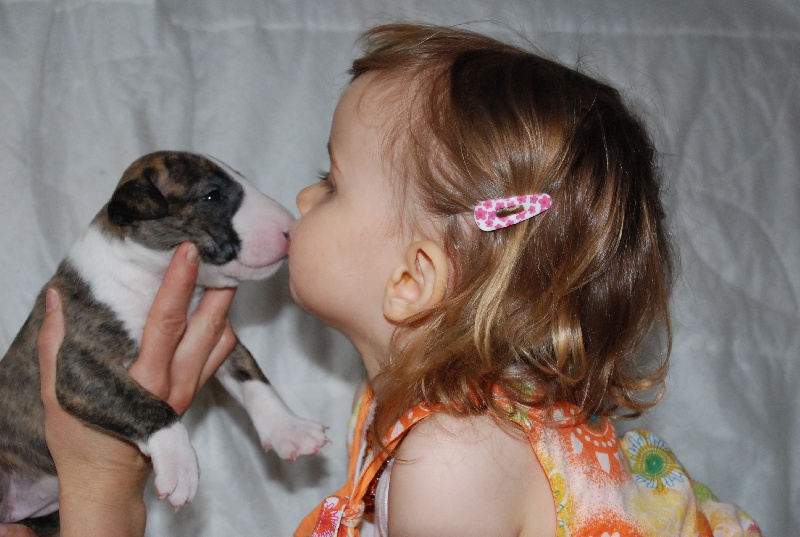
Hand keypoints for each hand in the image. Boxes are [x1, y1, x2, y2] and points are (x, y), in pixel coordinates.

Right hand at [35, 242, 236, 536]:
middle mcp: (175, 384)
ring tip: (219, 272)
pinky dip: (222, 328)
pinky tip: (212, 309)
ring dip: (223, 305)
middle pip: (208, 327)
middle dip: (218, 286)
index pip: (167, 323)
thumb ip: (56, 343)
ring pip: (221, 340)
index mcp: (143, 381)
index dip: (179, 284)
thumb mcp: (56, 392)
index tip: (189, 252)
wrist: (109, 478)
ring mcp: (190, 389)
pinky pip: (220, 355)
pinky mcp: (196, 392)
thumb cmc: (81, 437)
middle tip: (220, 252)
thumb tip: (58, 297)